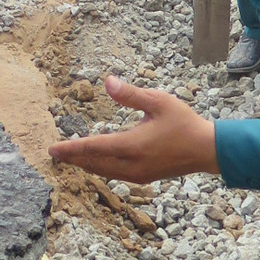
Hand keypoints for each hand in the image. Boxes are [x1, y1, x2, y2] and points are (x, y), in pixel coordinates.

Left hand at [49, 78, 218, 180]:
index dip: (71, 148)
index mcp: (133, 146)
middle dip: (73, 159)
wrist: (207, 150)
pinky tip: (96, 162)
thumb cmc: (184, 123)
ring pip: (104, 171)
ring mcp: (138, 175)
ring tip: (71, 158)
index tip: (52, 149)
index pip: (93, 148)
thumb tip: (107, 81)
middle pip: (94, 163)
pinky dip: (100, 168)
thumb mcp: (158, 101)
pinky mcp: (145, 178)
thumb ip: (130, 94)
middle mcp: (132, 165)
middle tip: (55, 154)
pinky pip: (115, 174)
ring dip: (86, 164)